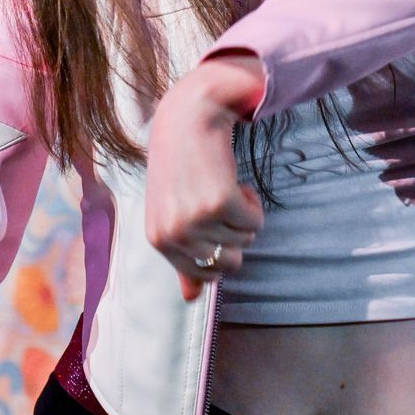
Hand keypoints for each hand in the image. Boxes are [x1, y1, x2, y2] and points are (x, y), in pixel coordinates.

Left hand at [145, 54, 266, 300]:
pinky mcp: (220, 202)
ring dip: (243, 213)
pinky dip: (252, 201)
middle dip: (234, 234)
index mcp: (159, 240)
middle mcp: (174, 234)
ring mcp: (195, 220)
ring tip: (220, 185)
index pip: (207, 275)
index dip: (220, 247)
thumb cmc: (181, 165)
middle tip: (217, 201)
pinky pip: (255, 221)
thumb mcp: (172, 212)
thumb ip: (182, 258)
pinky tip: (233, 180)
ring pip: (245, 239)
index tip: (209, 218)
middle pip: (229, 263)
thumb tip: (191, 298)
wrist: (189, 116)